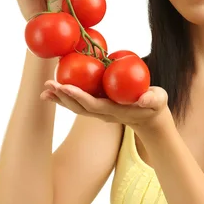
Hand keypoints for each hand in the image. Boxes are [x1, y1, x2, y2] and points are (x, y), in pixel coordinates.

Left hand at [40, 80, 169, 131]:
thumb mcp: (158, 100)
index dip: (79, 97)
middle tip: (48, 85)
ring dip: (60, 99)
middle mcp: (103, 113)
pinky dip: (65, 97)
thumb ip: (152, 99)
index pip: (93, 105)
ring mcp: (99, 112)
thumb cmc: (155, 106)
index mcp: (115, 110)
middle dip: (63, 97)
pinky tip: (54, 90)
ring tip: (45, 90)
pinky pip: (79, 103)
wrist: (150, 119)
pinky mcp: (98, 107)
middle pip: (79, 107)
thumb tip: (144, 98)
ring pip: (76, 107)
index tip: (66, 87)